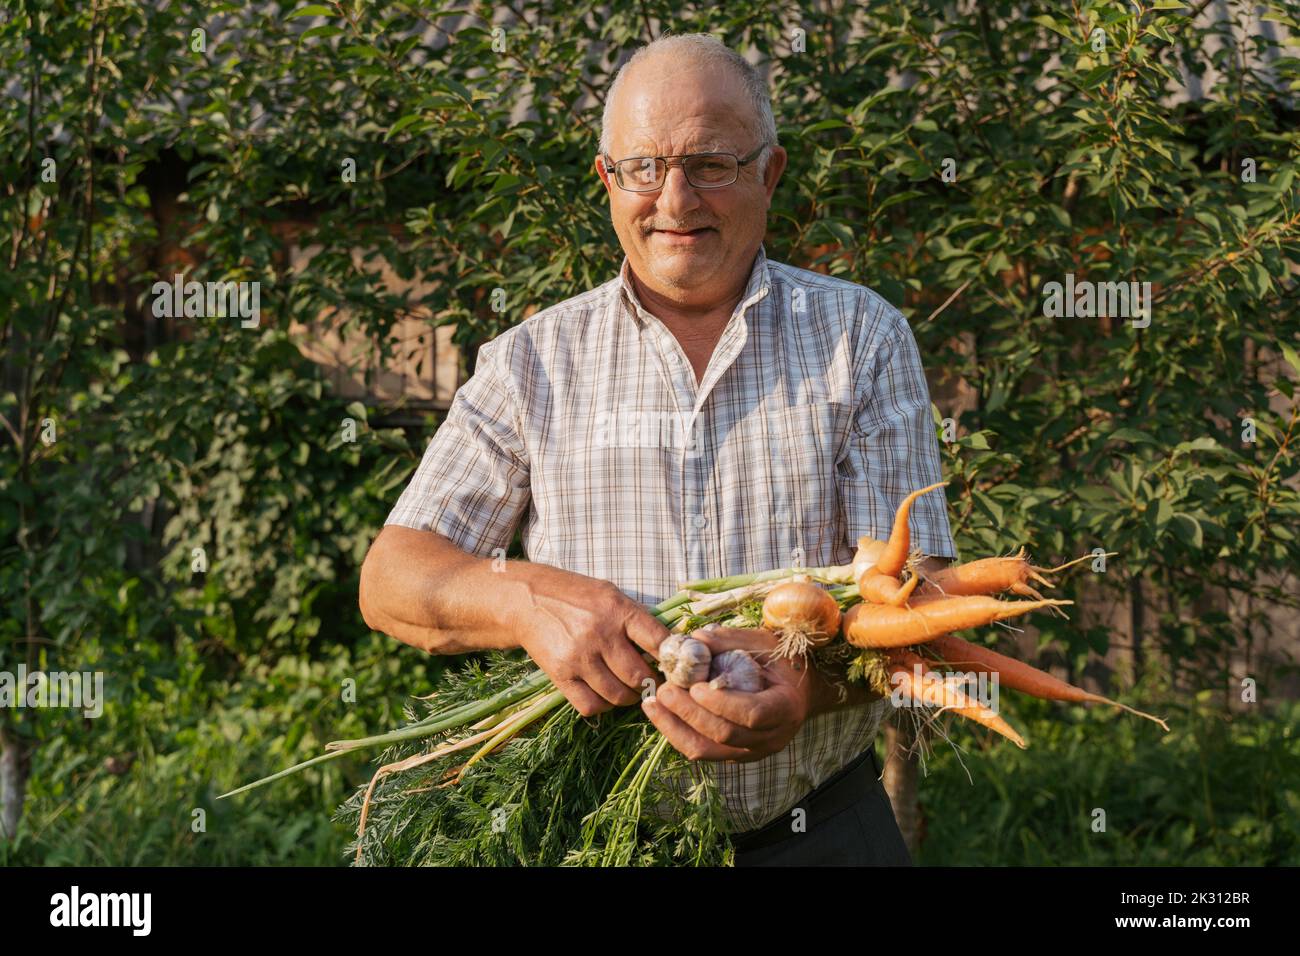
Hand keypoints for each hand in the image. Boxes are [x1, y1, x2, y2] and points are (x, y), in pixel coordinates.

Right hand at [517, 575, 664, 717]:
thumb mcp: (610, 594)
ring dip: (628, 697)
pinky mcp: (560, 675)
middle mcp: (600, 634)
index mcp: (618, 610)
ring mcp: (579, 657)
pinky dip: (603, 706)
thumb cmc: (576, 596)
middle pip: (639, 675)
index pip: (659, 641)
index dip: (672, 659)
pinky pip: (591, 705)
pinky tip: (604, 694)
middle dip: (651, 683)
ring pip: (618, 695)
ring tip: (629, 689)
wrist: (528, 600)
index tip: (675, 667)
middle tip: (652, 683)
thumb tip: (670, 647)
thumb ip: (636, 618)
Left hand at [640, 625, 815, 762]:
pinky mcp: (736, 755)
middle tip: (664, 690)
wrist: (800, 691)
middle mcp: (772, 737)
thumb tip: (695, 639)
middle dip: (689, 713)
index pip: (752, 715)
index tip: (695, 686)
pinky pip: (704, 752)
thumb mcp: (763, 643)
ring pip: (708, 751)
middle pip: (725, 735)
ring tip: (652, 705)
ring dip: (676, 728)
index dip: (721, 703)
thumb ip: (731, 641)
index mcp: (785, 708)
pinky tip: (662, 715)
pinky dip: (679, 734)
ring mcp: (753, 751)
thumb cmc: (781, 663)